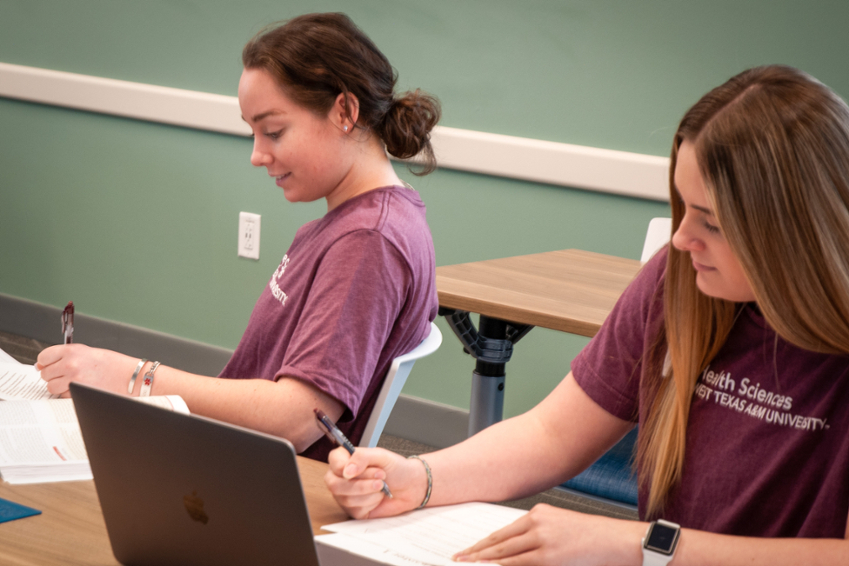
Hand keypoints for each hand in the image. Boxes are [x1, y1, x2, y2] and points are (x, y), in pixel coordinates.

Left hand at [36, 344, 140, 397]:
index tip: (50, 364)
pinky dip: (68, 394)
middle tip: (67, 374)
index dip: (46, 361)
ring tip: (74, 382)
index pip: (44, 357)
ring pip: (51, 387)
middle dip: (53, 375)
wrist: (130, 377)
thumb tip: (42, 365)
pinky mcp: (77, 394)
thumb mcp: (89, 352)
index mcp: (72, 351)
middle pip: (45, 373)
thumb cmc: (113, 364)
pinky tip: (81, 388)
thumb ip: (66, 356)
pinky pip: (62, 396)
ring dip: (59, 386)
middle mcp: (70, 365)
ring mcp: (72, 380)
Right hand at [325, 446, 428, 518]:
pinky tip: (378, 497)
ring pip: (346, 499)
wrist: (411, 486)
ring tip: (382, 485)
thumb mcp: (381, 455)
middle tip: (380, 477)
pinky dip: (371, 503)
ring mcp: (346, 495)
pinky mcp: (354, 510)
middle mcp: (341, 478)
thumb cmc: (396, 468)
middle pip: (335, 485)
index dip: (344, 468)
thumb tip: (346, 471)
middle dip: (360, 484)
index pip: (334, 462)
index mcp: (345, 459)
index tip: (359, 470)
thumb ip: (362, 457)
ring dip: (369, 492)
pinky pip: (355, 510)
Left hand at [453, 503, 644, 564]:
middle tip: (458, 559)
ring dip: (484, 561)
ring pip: (505, 554)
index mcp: (538, 513)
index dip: (482, 543)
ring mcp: (542, 540)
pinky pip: (519, 565)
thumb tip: (511, 554)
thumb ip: (535, 537)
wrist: (616, 540)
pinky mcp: (549, 557)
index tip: (467, 550)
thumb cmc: (592, 537)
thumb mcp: (560, 529)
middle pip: (498, 541)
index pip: (502, 531)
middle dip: (476, 552)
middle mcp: (536, 523)